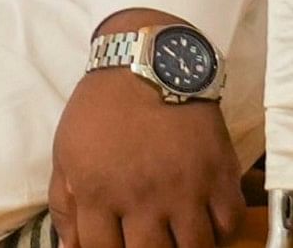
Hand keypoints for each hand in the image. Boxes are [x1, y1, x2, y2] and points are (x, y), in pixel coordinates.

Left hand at [47, 16, 242, 247]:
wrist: (148, 63)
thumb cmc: (101, 109)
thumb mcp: (67, 152)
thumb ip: (65, 206)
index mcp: (98, 193)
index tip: (116, 246)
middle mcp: (142, 198)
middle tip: (149, 241)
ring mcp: (185, 189)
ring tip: (178, 238)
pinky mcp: (218, 175)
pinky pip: (227, 226)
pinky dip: (219, 233)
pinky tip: (205, 225)